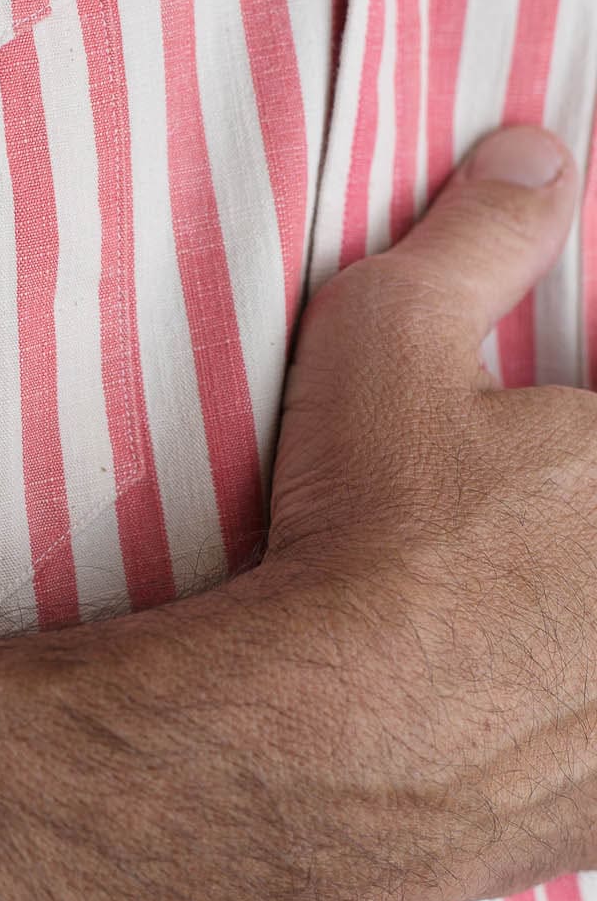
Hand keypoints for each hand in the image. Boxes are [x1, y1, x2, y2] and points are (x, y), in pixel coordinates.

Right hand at [257, 124, 590, 900]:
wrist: (330, 745)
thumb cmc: (369, 542)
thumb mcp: (389, 342)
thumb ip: (476, 237)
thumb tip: (530, 155)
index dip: (587, 429)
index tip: (556, 447)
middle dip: (578, 530)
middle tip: (534, 534)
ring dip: (575, 628)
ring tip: (528, 623)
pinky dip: (569, 741)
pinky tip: (528, 710)